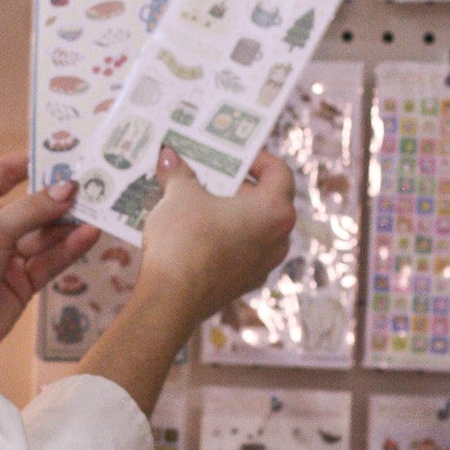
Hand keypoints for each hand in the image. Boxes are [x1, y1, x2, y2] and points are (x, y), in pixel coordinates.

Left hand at [0, 150, 99, 361]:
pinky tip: (89, 234)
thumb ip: (31, 211)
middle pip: (27, 206)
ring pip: (42, 235)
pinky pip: (48, 261)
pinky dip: (68, 249)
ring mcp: (4, 257)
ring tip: (99, 206)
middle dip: (56, 195)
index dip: (27, 163)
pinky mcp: (20, 284)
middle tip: (91, 180)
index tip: (59, 152)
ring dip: (67, 222)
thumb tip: (68, 187)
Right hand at [75, 146, 295, 415]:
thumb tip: (170, 156)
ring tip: (196, 198)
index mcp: (274, 211)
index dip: (256, 157)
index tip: (230, 152)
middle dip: (236, 183)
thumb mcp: (179, 194)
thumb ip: (179, 173)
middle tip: (208, 170)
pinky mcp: (243, 283)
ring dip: (229, 211)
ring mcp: (263, 265)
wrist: (171, 298)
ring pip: (253, 227)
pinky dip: (223, 235)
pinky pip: (239, 249)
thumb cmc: (185, 238)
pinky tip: (193, 230)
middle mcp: (278, 239)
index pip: (280, 172)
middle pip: (267, 200)